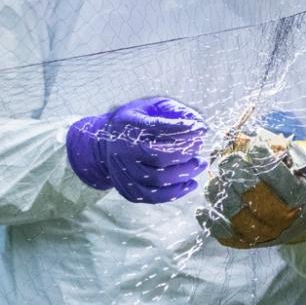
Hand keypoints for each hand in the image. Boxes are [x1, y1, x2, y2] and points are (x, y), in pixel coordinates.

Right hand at [67, 96, 207, 203]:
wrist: (104, 145)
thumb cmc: (135, 122)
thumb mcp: (150, 107)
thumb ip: (173, 110)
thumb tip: (199, 122)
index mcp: (128, 125)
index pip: (157, 127)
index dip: (181, 128)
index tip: (201, 128)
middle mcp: (123, 150)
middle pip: (158, 156)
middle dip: (185, 154)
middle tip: (199, 148)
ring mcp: (124, 172)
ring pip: (157, 179)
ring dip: (184, 174)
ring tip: (199, 165)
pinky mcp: (128, 189)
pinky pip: (153, 196)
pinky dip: (175, 193)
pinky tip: (190, 183)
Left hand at [197, 127, 305, 247]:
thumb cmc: (300, 179)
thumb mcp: (301, 159)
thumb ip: (280, 147)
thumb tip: (244, 138)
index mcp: (304, 196)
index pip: (287, 183)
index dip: (268, 166)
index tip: (253, 147)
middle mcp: (287, 219)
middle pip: (262, 204)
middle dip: (241, 181)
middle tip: (226, 162)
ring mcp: (267, 234)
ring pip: (243, 222)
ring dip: (224, 201)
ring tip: (212, 181)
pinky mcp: (249, 242)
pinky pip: (229, 237)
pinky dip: (214, 225)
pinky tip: (202, 210)